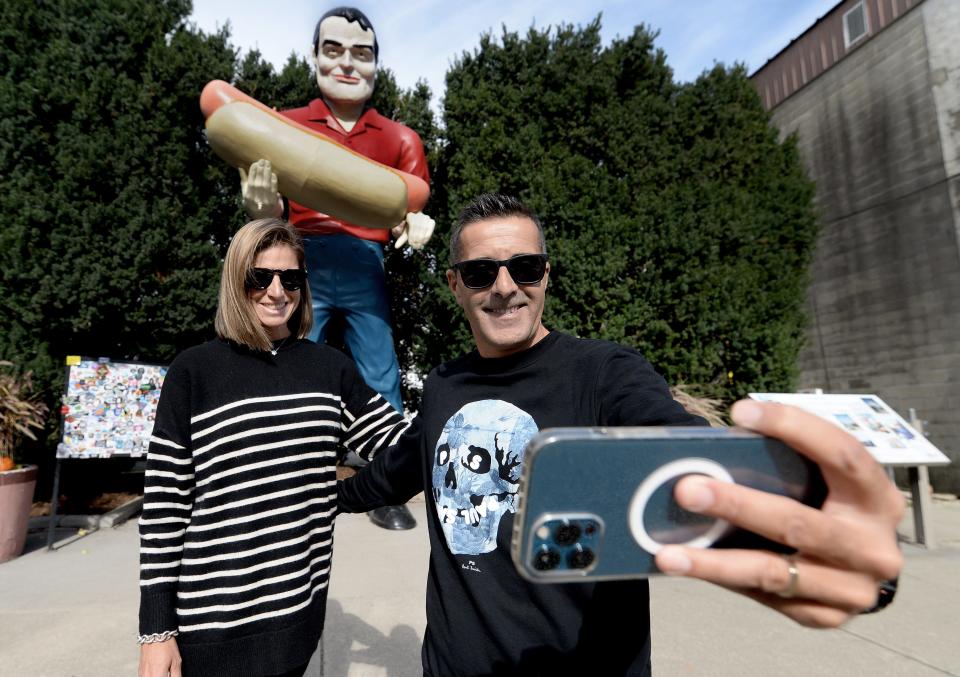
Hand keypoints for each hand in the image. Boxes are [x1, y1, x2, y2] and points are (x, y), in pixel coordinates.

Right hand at [139, 637, 181, 676]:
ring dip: (157, 676)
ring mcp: (142, 674)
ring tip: (163, 673)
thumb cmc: (166, 646)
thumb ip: (177, 675)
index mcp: (158, 675)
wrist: (155, 635)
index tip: (171, 676)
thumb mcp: (176, 661)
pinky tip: (157, 673)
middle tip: (168, 674)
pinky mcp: (140, 671)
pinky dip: (151, 676)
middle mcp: (148, 676)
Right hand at [239, 159, 282, 218]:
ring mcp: (265, 200)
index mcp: (248, 196)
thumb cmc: (252, 203)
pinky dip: (273, 180)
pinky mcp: (273, 201)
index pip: (250, 181)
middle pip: (259, 181)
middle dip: (261, 169)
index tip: (255, 163)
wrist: (262, 217)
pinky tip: (272, 173)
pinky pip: (274, 188)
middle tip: (263, 161)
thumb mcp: (245, 194)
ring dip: (267, 172)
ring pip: (266, 184)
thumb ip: (243, 181)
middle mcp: (256, 198)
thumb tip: (240, 168)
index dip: (253, 171)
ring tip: (268, 164)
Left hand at [392, 211, 434, 249]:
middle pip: (418, 230)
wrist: (415, 220)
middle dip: (416, 240)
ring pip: (424, 232)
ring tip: (418, 246)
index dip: (412, 237)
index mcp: (410, 215)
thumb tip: (396, 247)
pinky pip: (429, 233)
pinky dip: (426, 239)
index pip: (412, 227)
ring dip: (421, 241)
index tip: (410, 243)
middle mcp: (419, 215)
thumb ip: (401, 239)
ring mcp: (426, 218)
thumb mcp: (404, 232)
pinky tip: (423, 243)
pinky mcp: (432, 222)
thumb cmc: (408, 227)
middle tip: (415, 246)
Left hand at [654, 400, 904, 627]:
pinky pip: (766, 595)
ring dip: (714, 561)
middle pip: (797, 523)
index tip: (740, 411)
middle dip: (737, 505)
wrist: (862, 566)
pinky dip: (724, 579)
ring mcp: (853, 587)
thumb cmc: (831, 507)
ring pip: (774, 572)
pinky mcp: (828, 616)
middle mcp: (873, 545)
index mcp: (876, 496)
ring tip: (668, 554)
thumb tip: (714, 451)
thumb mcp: (827, 483)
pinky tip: (691, 568)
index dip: (793, 427)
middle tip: (687, 490)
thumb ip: (790, 466)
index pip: (841, 454)